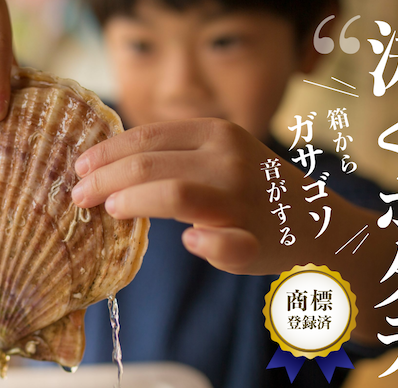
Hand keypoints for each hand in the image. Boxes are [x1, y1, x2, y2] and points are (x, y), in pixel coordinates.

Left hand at [72, 119, 316, 274]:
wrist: (319, 225)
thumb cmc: (251, 191)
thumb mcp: (217, 155)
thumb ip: (171, 156)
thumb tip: (104, 166)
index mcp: (215, 133)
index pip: (146, 136)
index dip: (106, 153)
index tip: (79, 168)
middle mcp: (228, 160)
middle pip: (149, 165)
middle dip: (105, 180)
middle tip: (78, 196)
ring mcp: (243, 200)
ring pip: (175, 194)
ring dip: (136, 201)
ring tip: (110, 210)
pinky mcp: (255, 241)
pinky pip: (224, 244)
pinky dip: (204, 244)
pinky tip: (187, 241)